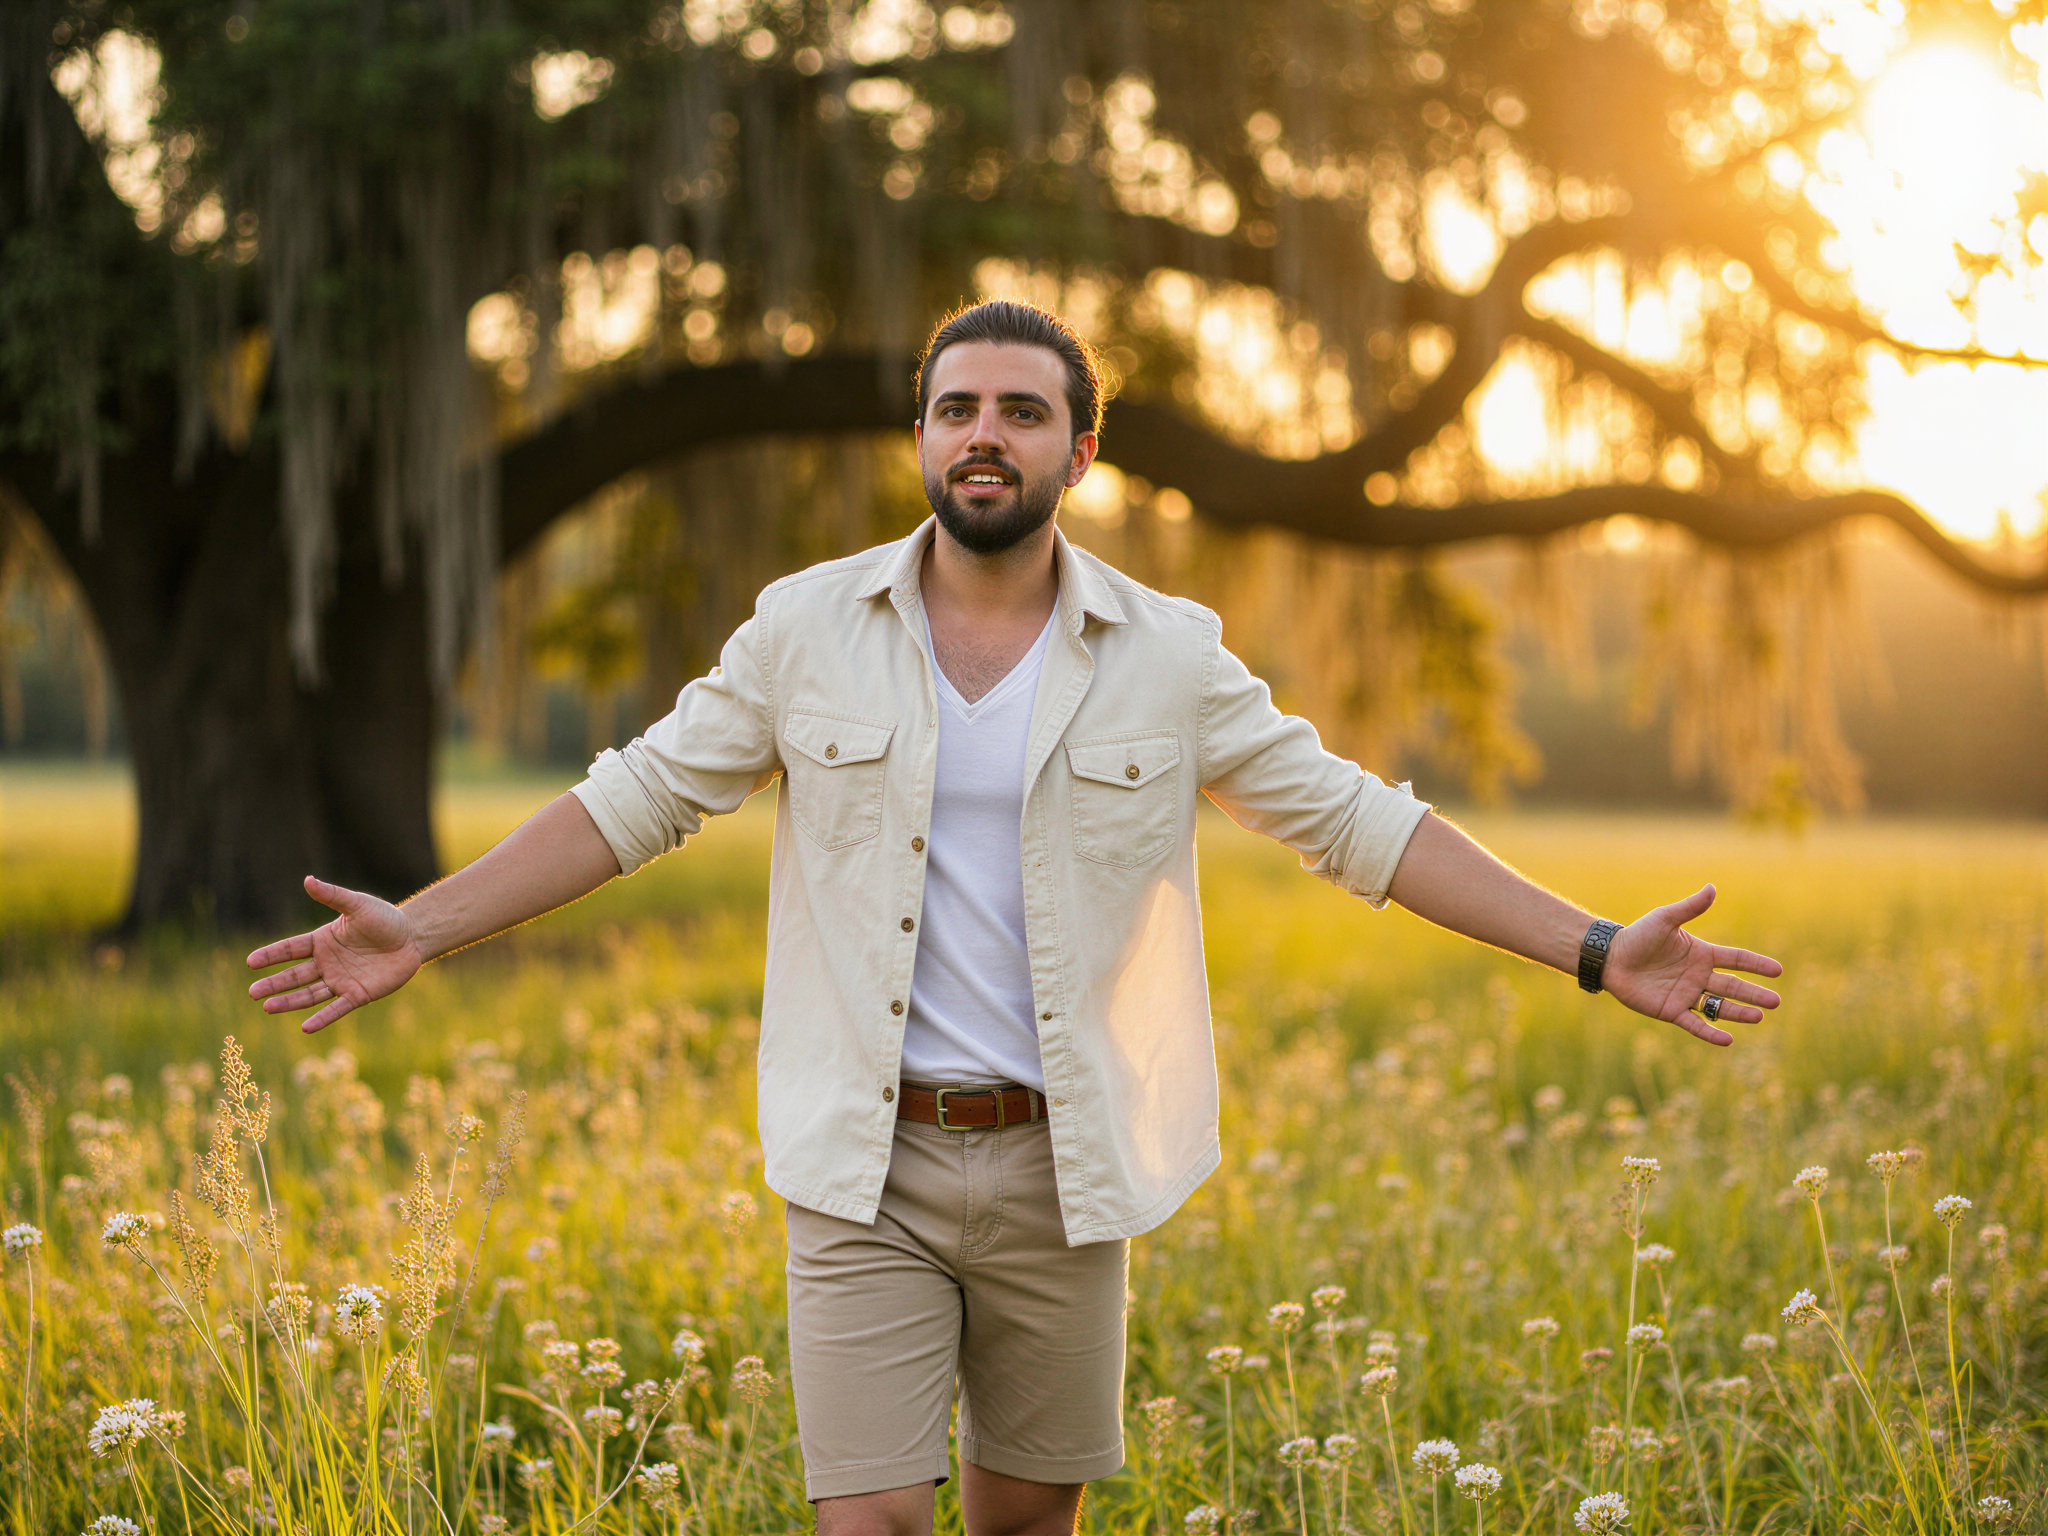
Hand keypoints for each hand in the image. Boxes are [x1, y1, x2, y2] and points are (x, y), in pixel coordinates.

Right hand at [246, 876, 423, 1033]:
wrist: (413, 937)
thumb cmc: (385, 918)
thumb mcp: (357, 904)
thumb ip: (333, 896)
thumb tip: (308, 880)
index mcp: (323, 941)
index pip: (291, 949)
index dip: (271, 955)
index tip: (250, 962)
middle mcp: (327, 963)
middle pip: (295, 976)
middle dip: (274, 984)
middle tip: (252, 993)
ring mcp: (341, 980)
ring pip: (310, 994)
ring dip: (289, 1002)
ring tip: (267, 1007)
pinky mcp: (358, 995)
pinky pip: (337, 1008)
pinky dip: (322, 1018)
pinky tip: (306, 1027)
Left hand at [1602, 884, 1782, 1045]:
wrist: (1610, 957)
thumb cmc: (1637, 935)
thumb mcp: (1665, 919)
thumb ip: (1689, 907)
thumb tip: (1712, 887)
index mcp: (1701, 955)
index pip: (1736, 959)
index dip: (1756, 964)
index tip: (1777, 970)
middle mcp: (1698, 976)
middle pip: (1732, 986)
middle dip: (1754, 994)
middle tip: (1775, 1001)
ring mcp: (1686, 994)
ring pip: (1719, 1006)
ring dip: (1739, 1012)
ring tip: (1759, 1016)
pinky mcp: (1671, 1011)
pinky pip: (1695, 1024)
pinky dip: (1711, 1033)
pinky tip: (1728, 1040)